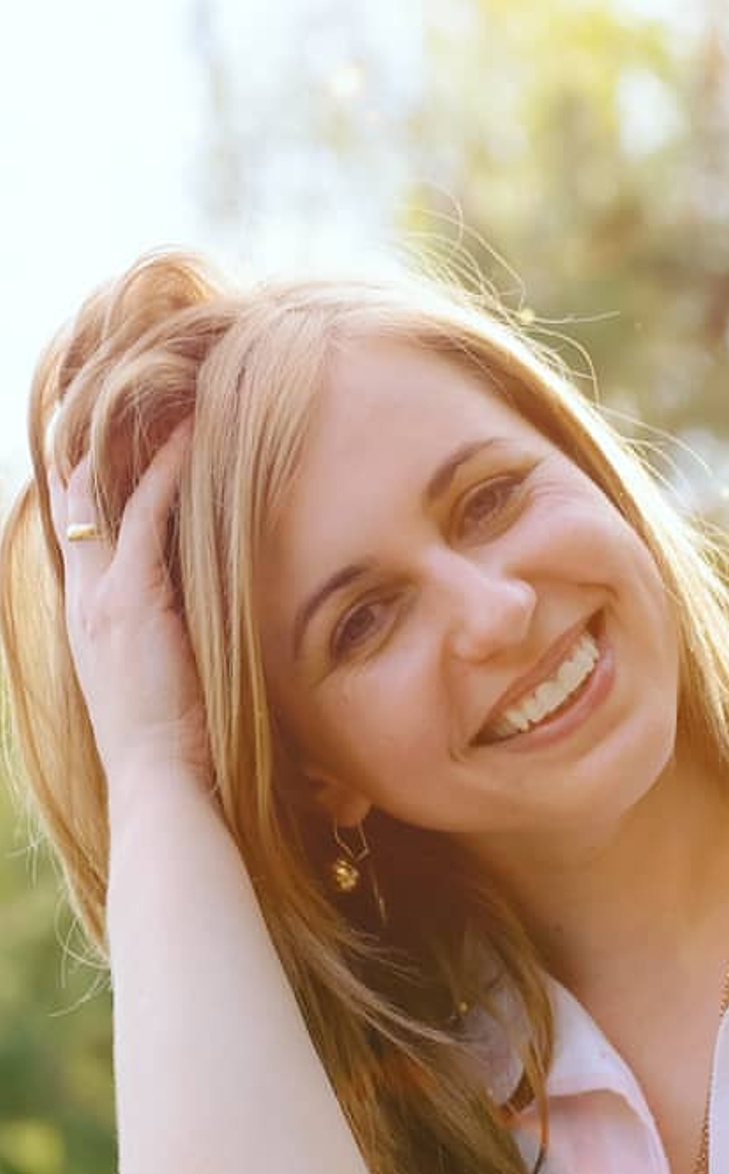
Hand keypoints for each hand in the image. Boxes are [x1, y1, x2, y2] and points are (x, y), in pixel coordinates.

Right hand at [49, 422, 212, 794]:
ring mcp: (101, 594)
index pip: (79, 527)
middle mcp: (84, 595)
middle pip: (75, 495)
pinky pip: (143, 515)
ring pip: (101, 492)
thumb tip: (208, 610)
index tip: (122, 433)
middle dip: (99, 440)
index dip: (92, 475)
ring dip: (134, 440)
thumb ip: (173, 633)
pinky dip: (167, 471)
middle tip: (135, 394)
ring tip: (170, 397)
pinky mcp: (131, 598)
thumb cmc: (175, 741)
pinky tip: (192, 436)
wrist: (159, 780)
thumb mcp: (165, 674)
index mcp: (89, 612)